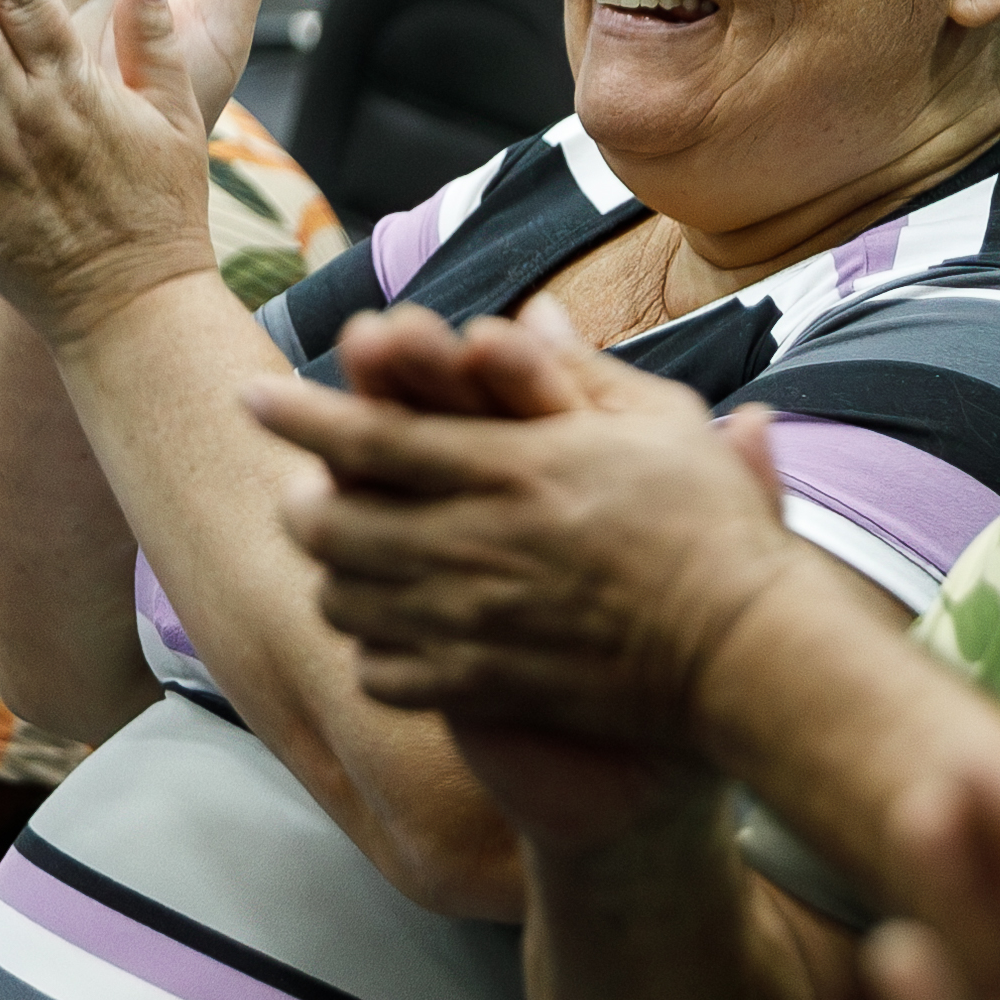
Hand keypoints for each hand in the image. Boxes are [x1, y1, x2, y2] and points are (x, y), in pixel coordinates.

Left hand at [248, 299, 806, 756]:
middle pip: (336, 520)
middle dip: (301, 502)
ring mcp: (476, 623)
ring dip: (331, 575)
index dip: (301, 413)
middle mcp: (479, 543)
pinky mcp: (486, 687)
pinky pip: (385, 674)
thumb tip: (526, 311)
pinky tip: (386, 638)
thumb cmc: (714, 528)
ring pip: (349, 599)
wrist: (746, 651)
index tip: (252, 394)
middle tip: (297, 492)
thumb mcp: (660, 423)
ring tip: (339, 561)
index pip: (374, 433)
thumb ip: (577, 370)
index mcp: (515, 467)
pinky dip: (371, 654)